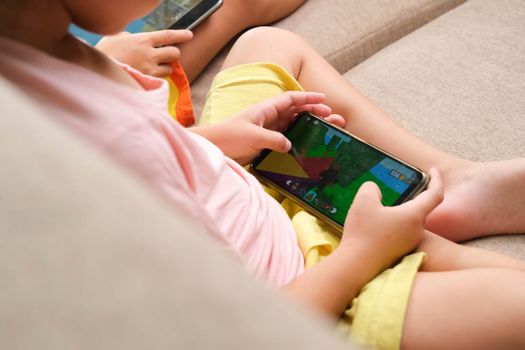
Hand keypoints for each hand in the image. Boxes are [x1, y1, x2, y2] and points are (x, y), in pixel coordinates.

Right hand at [95, 30, 192, 76]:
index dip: (181, 35)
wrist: (97, 73)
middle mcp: (149, 54)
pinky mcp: (147, 82)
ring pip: (169, 69)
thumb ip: (130, 37)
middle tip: (165, 56)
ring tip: (154, 68)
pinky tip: (148, 77)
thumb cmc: (104, 54)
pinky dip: (158, 78)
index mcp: (142, 40)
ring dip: (165, 68)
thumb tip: (135, 39)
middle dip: (173, 54)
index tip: (190, 35)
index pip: (168, 36)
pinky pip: (160, 80)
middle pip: (175, 53)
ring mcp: (149, 70)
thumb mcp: (115, 38)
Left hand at [192, 91, 345, 164]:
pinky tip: (308, 145)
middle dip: (315, 112)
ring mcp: (267, 131)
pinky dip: (298, 140)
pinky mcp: (265, 144)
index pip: (291, 99)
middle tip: (333, 117)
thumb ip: (274, 139)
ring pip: (294, 125)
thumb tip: (290, 145)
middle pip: (296, 111)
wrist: (212, 149)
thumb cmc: (228, 137)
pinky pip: (286, 139)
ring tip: (327, 129)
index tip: (324, 99)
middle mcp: (268, 118)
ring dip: (309, 126)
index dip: (308, 97)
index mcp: (265, 109)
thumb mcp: (253, 136)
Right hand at [341, 168, 443, 271]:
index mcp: (414, 216)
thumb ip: (371, 188)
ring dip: (398, 213)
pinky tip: (373, 226)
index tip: (433, 171)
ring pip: (407, 222)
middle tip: (397, 190)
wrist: (356, 266)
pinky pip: (399, 234)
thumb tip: (374, 189)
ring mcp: (408, 244)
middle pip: (419, 209)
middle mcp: (416, 231)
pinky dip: (391, 226)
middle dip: (410, 198)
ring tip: (378, 208)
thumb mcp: (363, 201)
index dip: (436, 180)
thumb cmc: (363, 233)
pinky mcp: (398, 253)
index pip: (435, 194)